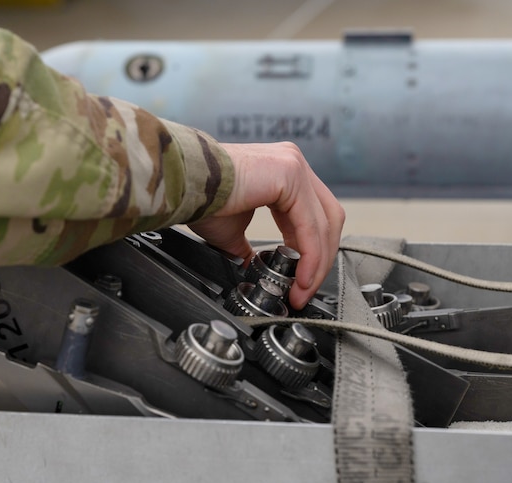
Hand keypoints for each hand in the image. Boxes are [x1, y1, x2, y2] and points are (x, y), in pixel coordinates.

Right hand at [189, 142, 344, 309]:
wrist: (183, 186)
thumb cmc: (201, 200)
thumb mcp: (235, 231)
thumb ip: (253, 248)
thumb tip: (254, 268)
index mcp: (283, 173)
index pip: (315, 216)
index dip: (313, 253)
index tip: (301, 283)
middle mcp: (293, 164)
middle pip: (328, 219)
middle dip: (321, 260)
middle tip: (305, 290)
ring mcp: (294, 166)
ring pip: (325, 223)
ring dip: (317, 264)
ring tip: (301, 290)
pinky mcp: (290, 174)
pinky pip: (311, 224)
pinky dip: (311, 256)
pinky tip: (301, 277)